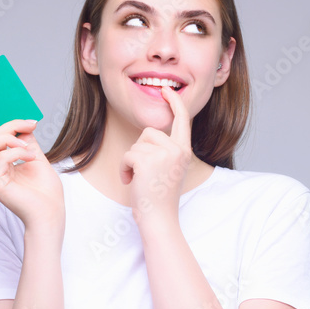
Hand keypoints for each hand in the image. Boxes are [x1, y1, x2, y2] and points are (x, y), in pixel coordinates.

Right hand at [0, 119, 64, 229]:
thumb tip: (23, 127)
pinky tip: (33, 157)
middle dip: (8, 126)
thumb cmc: (46, 193)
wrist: (51, 214)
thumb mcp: (38, 160)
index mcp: (1, 165)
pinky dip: (17, 152)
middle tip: (29, 125)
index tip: (26, 121)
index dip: (3, 125)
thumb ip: (28, 144)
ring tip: (29, 145)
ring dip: (9, 137)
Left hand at [119, 85, 191, 228]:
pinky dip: (125, 169)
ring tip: (138, 179)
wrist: (159, 219)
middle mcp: (177, 150)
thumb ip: (167, 150)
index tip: (167, 90)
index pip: (182, 119)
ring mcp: (163, 154)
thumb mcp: (171, 169)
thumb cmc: (160, 198)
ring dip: (131, 161)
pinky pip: (128, 155)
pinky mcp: (147, 160)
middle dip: (140, 149)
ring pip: (137, 144)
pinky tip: (131, 182)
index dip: (175, 102)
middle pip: (150, 131)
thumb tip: (152, 134)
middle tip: (144, 172)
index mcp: (184, 151)